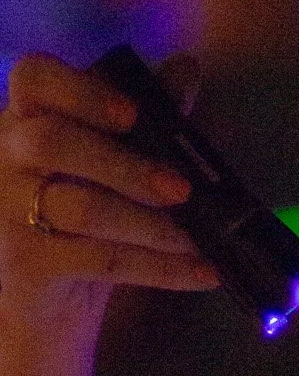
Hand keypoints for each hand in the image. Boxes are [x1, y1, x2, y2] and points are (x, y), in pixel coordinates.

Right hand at [0, 53, 217, 334]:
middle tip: (181, 189)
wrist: (47, 307)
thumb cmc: (82, 223)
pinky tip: (203, 272)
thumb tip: (187, 67)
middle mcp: (4, 157)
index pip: (33, 78)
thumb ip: (148, 116)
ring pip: (80, 208)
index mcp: (26, 119)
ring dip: (151, 224)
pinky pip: (101, 261)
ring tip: (199, 238)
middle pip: (54, 142)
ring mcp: (7, 212)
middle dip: (127, 164)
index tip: (133, 113)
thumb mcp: (113, 165)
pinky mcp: (26, 265)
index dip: (82, 90)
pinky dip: (161, 268)